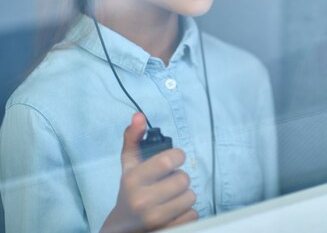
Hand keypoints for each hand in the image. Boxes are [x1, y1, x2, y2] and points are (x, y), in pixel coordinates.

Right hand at [100, 113, 197, 232]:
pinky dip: (187, 211)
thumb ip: (133, 137)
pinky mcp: (168, 231)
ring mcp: (156, 219)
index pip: (167, 160)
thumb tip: (139, 116)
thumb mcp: (128, 164)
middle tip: (170, 181)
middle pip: (183, 179)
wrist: (123, 227)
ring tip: (171, 196)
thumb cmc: (129, 190)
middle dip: (179, 177)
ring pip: (190, 197)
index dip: (177, 156)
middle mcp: (143, 201)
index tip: (175, 158)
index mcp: (134, 179)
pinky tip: (174, 210)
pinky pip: (193, 214)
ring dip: (184, 195)